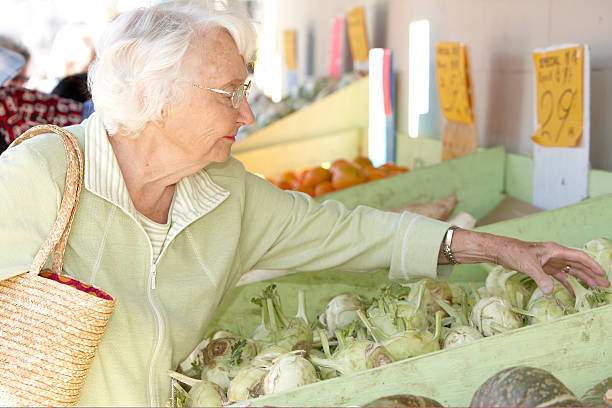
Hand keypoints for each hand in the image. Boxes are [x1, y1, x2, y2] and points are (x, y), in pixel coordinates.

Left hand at [446, 229, 609, 294]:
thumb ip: (540, 278)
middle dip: (592, 275)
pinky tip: (573, 293)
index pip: (579, 257)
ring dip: (583, 279)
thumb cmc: (513, 253)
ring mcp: (549, 261)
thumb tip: (550, 291)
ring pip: (571, 270)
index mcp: (555, 251)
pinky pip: (559, 276)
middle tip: (605, 286)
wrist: (500, 251)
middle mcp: (555, 255)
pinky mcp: (543, 267)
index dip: (592, 266)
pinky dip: (567, 284)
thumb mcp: (527, 265)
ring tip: (596, 289)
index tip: (603, 275)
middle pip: (579, 265)